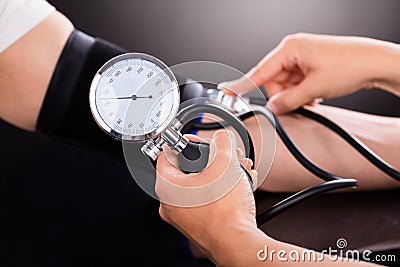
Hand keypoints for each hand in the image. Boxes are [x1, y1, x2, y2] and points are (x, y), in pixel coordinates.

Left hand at [155, 130, 256, 261]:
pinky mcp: (198, 225)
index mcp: (167, 187)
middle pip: (188, 170)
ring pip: (200, 186)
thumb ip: (222, 143)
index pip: (167, 154)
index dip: (185, 143)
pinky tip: (238, 186)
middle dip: (212, 160)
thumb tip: (222, 136)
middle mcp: (170, 204)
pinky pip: (206, 200)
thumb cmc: (225, 211)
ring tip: (237, 171)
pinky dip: (220, 191)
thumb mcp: (225, 165)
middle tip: (225, 157)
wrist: (236, 242)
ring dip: (220, 175)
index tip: (197, 140)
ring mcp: (183, 217)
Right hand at [220, 33, 399, 113]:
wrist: (375, 63)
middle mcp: (294, 50)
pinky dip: (303, 91)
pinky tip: (316, 93)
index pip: (259, 71)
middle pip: (274, 81)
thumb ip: (289, 101)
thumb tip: (274, 107)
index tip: (227, 92)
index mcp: (290, 48)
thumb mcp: (314, 88)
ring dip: (296, 95)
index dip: (241, 85)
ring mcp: (302, 57)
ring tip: (313, 96)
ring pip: (286, 84)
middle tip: (299, 101)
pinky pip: (296, 82)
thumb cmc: (350, 65)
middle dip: (284, 95)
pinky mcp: (310, 63)